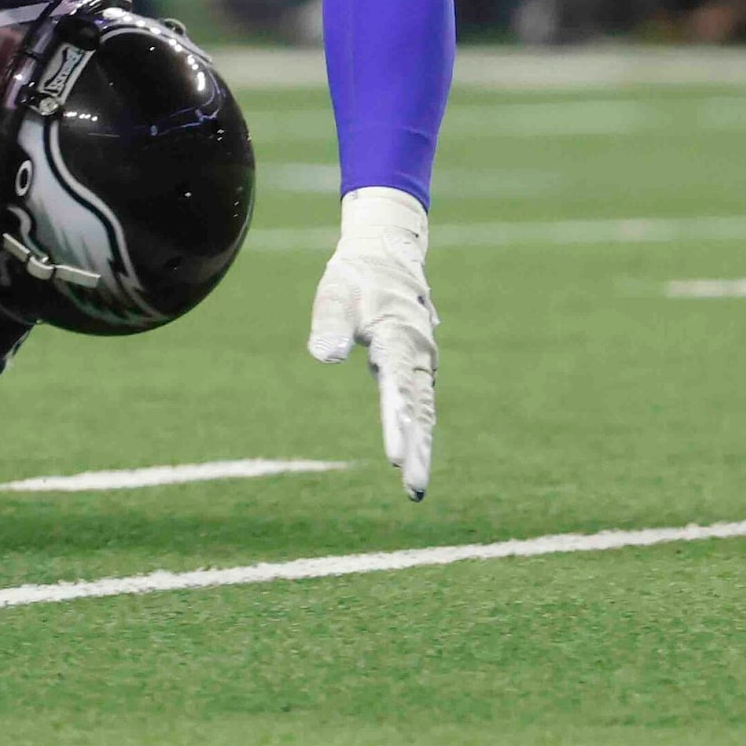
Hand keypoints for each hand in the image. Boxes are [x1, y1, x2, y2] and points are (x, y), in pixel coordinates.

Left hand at [307, 186, 438, 500]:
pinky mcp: (414, 366)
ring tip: (415, 489)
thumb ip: (329, 323)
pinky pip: (418, 403)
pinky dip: (418, 430)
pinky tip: (414, 457)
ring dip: (421, 447)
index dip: (396, 422)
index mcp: (399, 337)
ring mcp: (420, 362)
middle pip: (419, 410)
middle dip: (418, 451)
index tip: (393, 456)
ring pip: (422, 411)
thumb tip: (323, 356)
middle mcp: (417, 354)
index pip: (398, 387)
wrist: (386, 254)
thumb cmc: (357, 276)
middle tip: (415, 490)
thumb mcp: (336, 292)